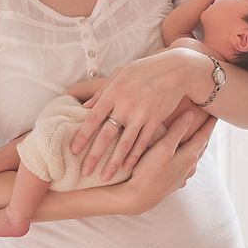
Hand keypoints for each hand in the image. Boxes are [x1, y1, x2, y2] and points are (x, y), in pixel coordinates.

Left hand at [69, 49, 198, 181]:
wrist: (175, 70)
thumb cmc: (143, 70)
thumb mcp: (119, 74)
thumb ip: (101, 92)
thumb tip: (83, 108)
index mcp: (113, 92)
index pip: (93, 118)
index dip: (82, 135)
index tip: (73, 150)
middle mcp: (125, 105)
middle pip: (106, 135)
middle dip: (94, 155)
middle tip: (84, 172)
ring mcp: (141, 114)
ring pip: (125, 143)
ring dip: (114, 162)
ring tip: (105, 177)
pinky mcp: (155, 120)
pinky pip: (143, 142)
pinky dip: (134, 156)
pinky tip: (126, 168)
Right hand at [124, 111, 217, 213]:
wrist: (138, 198)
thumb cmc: (149, 171)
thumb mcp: (162, 148)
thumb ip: (177, 131)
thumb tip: (190, 114)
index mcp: (189, 156)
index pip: (203, 136)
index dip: (209, 124)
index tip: (215, 113)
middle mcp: (189, 167)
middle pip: (201, 146)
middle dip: (205, 133)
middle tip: (209, 121)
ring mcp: (182, 176)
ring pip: (194, 157)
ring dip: (197, 145)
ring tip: (197, 136)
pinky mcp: (174, 182)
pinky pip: (186, 166)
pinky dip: (187, 156)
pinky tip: (183, 157)